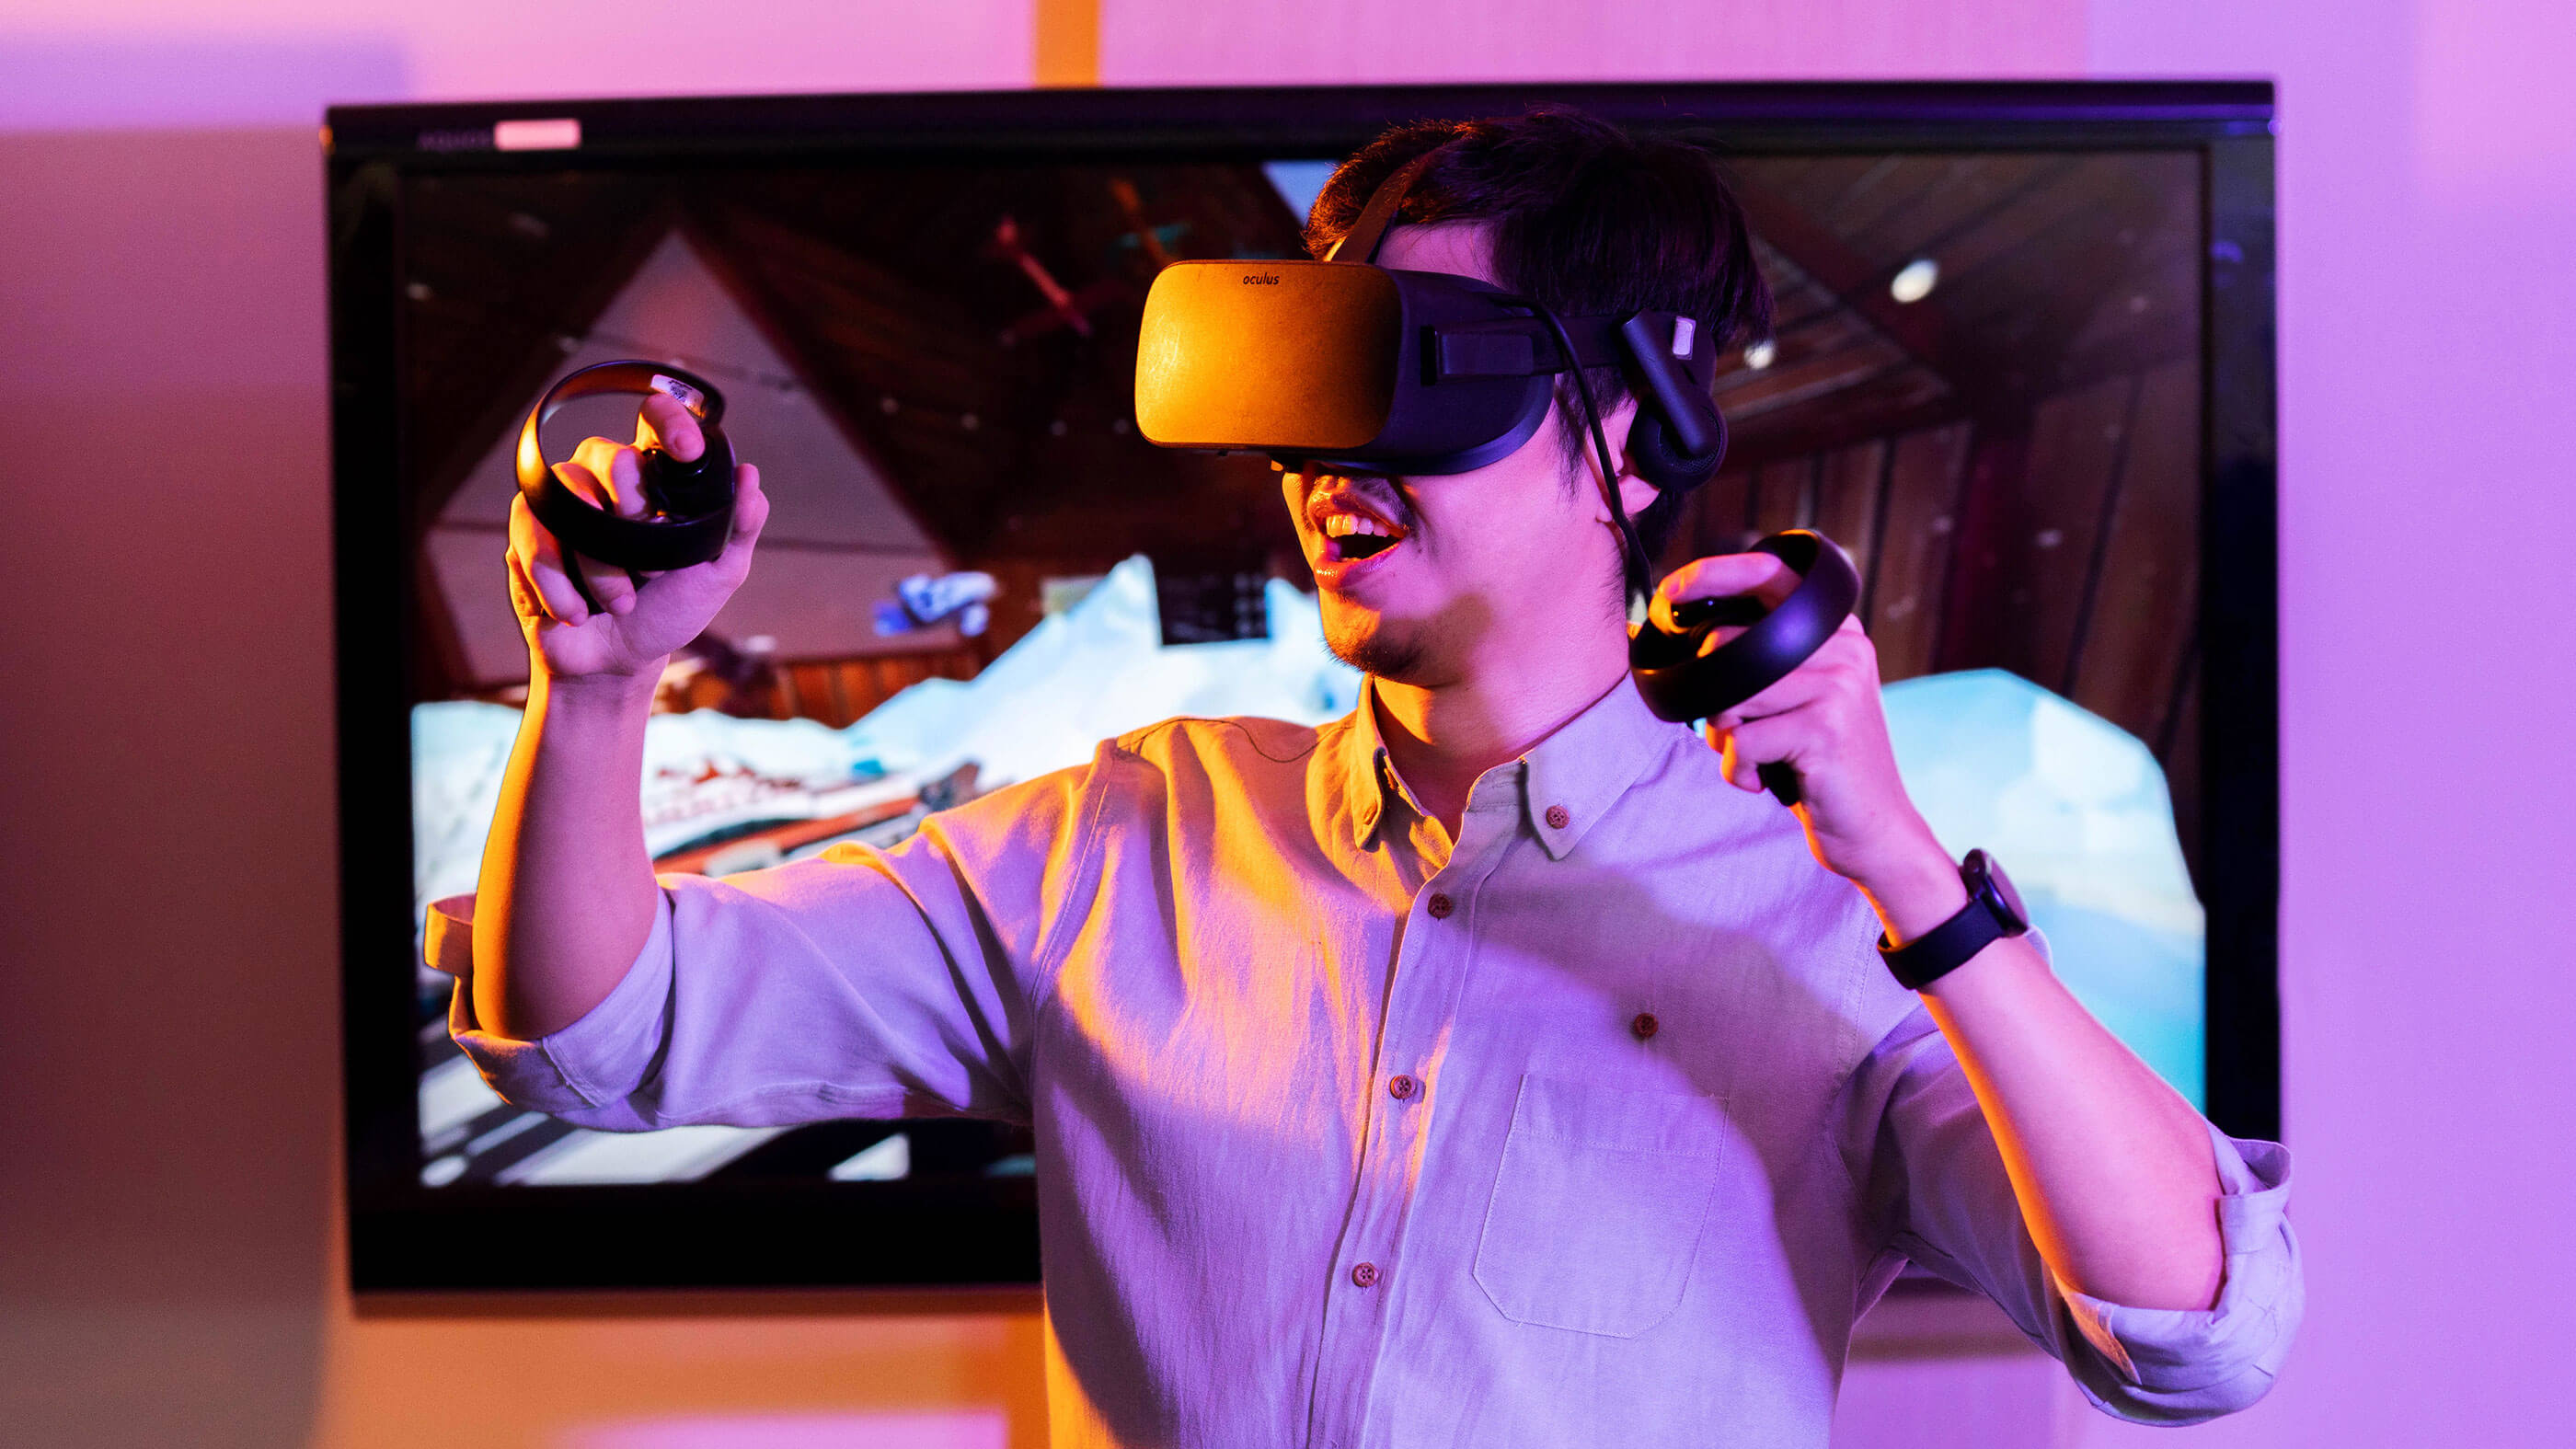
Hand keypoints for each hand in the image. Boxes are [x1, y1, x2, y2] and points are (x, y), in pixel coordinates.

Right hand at [506, 391, 767, 680]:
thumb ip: (738, 528)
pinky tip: (577, 612)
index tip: (688, 451)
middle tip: (649, 562)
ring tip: (620, 604)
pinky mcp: (527, 533)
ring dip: (598, 564)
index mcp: (654, 482)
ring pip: (569, 498)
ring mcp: (563, 505)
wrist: (615, 663)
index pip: (655, 422)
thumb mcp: (716, 575)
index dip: (670, 422)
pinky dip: (558, 584)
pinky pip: (533, 537)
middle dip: (629, 502)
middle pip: (606, 453)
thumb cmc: (667, 612)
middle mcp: (605, 482)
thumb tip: (751, 477)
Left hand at [1653, 551, 1952, 899]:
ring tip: (1755, 757)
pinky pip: (1740, 740)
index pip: (1768, 575)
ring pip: (1727, 695)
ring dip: (1723, 737)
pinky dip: (1737, 770)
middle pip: (1726, 643)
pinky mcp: (1823, 728)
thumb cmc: (1817, 763)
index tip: (1672, 592)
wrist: (1875, 829)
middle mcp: (1843, 647)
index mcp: (1837, 629)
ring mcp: (1837, 685)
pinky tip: (1763, 781)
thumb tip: (1674, 629)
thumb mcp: (1799, 697)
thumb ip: (1760, 659)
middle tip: (1739, 733)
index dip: (1712, 575)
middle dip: (1712, 697)